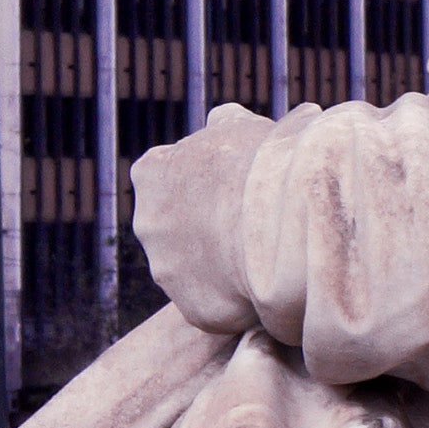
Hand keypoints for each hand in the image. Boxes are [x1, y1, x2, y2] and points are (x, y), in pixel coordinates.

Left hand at [130, 103, 276, 332]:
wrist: (282, 214)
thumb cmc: (265, 161)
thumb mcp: (244, 127)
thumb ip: (226, 125)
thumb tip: (226, 118)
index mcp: (152, 172)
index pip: (167, 180)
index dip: (205, 186)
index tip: (234, 189)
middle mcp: (147, 221)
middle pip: (178, 229)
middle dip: (207, 229)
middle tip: (253, 226)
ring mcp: (165, 269)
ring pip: (195, 271)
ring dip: (221, 267)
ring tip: (265, 256)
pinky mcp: (193, 309)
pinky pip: (218, 306)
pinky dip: (239, 300)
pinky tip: (267, 284)